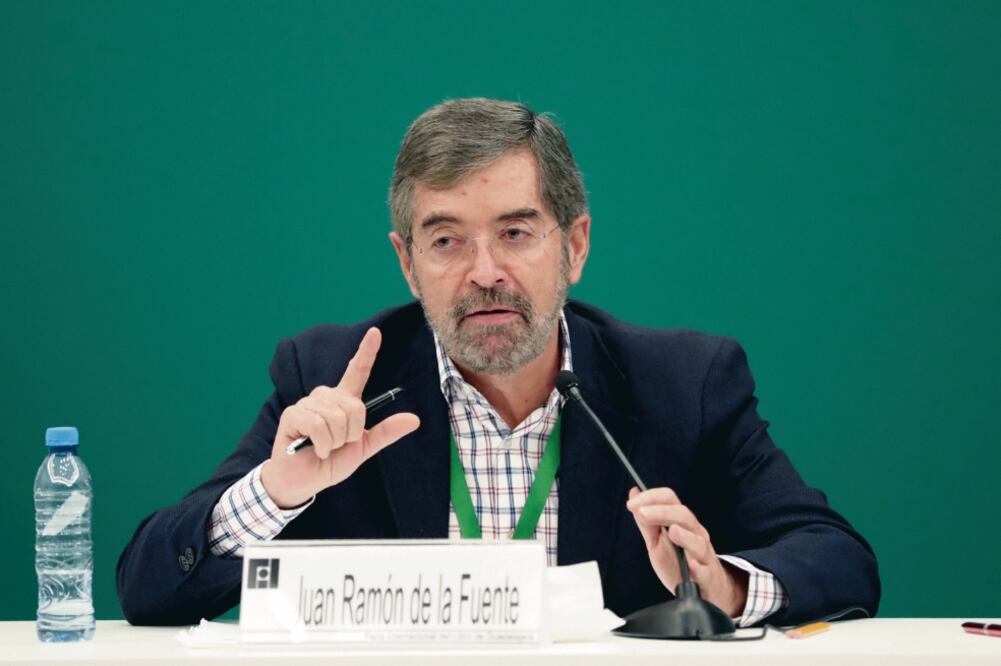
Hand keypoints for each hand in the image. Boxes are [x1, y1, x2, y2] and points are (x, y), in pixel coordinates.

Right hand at [260, 327, 419, 507]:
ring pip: (336, 418)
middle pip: (354, 407)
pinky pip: (318, 425)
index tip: (375, 332)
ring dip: (334, 441)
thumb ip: (386, 432)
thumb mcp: (363, 448)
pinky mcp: (293, 414)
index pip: (357, 371)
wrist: (304, 481)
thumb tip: (415, 419)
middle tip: (336, 445)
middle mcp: (326, 396)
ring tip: (323, 447)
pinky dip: (322, 444)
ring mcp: (308, 403)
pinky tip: (314, 449)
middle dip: (350, 433)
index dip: (367, 352)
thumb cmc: (331, 462)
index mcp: (344, 401)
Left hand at [626, 486, 747, 617]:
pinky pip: (705, 572)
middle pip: (683, 516)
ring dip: (684, 536)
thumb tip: (634, 494)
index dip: (651, 498)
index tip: (631, 504)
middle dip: (662, 512)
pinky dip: (698, 568)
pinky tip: (691, 565)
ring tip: (672, 531)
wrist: (706, 588)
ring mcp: (703, 556)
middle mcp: (695, 534)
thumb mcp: (658, 541)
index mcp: (682, 523)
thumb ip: (646, 521)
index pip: (670, 500)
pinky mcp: (708, 578)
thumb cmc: (679, 563)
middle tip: (641, 513)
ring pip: (698, 542)